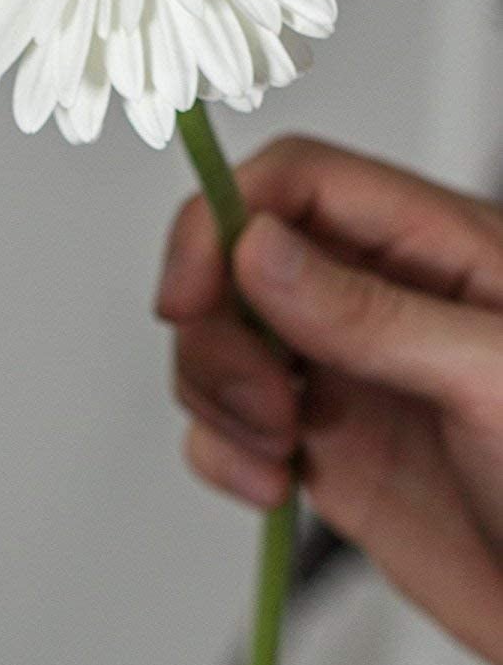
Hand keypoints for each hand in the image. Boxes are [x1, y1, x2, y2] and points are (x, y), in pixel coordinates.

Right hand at [158, 135, 502, 664]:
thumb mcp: (495, 381)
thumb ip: (372, 313)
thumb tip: (257, 248)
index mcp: (439, 250)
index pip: (296, 182)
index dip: (223, 220)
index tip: (192, 292)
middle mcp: (381, 301)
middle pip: (235, 262)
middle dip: (216, 329)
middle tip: (257, 396)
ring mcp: (347, 372)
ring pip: (218, 340)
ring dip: (215, 394)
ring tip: (277, 447)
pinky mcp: (322, 445)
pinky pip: (225, 425)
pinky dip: (222, 453)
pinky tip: (275, 482)